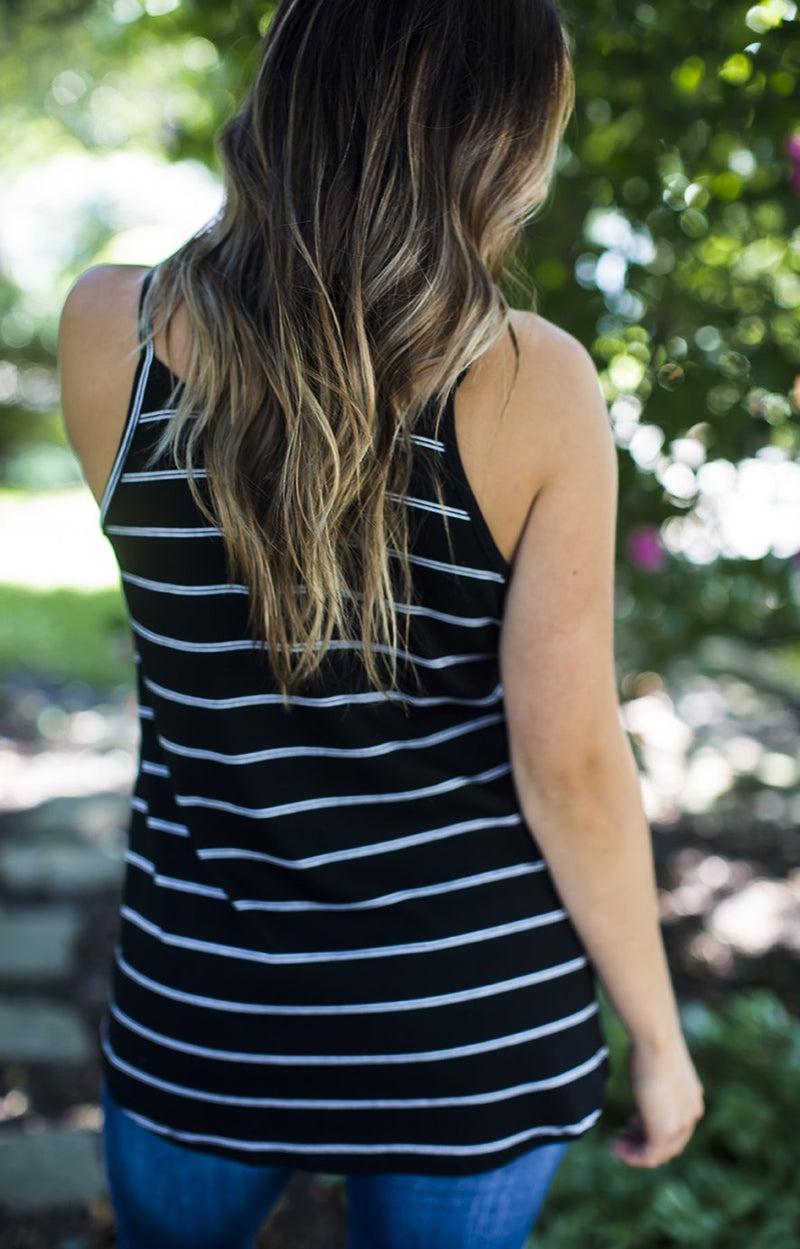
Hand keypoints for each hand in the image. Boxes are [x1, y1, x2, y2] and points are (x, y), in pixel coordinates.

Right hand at [607, 1034, 704, 1167]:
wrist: (656, 1041)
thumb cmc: (652, 1043)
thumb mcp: (657, 1066)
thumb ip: (655, 1078)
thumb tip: (642, 1068)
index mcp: (691, 1099)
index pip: (675, 1127)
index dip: (652, 1127)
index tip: (630, 1123)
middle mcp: (690, 1115)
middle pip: (669, 1143)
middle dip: (643, 1141)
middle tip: (621, 1135)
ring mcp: (679, 1126)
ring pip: (659, 1152)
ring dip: (635, 1150)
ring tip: (615, 1144)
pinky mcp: (664, 1132)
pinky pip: (649, 1156)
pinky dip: (632, 1156)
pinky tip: (615, 1147)